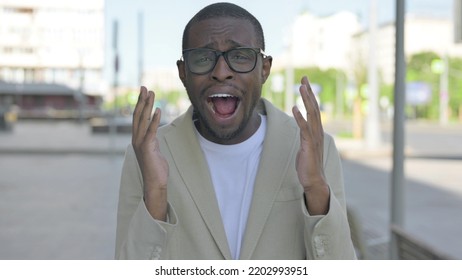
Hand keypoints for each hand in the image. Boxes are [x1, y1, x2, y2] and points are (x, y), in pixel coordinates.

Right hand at [132, 86, 168, 220]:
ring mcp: (140, 143)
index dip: (140, 104)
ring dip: (147, 106)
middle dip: (141, 100)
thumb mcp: (154, 150)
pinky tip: (157, 110)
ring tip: (151, 93)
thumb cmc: (156, 168)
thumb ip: (152, 140)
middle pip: (137, 115)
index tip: (144, 92)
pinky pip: (151, 131)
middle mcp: (136, 139)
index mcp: (137, 138)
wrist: (154, 183)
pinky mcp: (147, 148)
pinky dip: (153, 120)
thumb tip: (154, 134)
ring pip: (142, 120)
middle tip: (145, 87)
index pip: (137, 118)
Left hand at [292, 76, 329, 214]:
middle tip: (304, 78)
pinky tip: (294, 108)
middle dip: (308, 92)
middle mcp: (318, 131)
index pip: (314, 109)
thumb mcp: (306, 146)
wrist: (314, 181)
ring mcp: (314, 138)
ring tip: (301, 87)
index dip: (309, 95)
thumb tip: (302, 129)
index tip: (305, 83)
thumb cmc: (309, 165)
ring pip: (311, 114)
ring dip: (306, 100)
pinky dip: (299, 117)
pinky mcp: (309, 145)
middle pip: (314, 107)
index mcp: (317, 131)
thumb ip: (305, 136)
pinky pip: (304, 128)